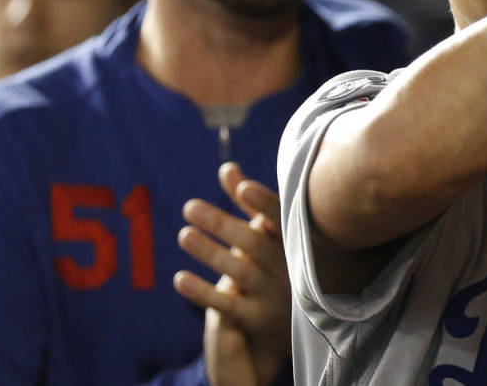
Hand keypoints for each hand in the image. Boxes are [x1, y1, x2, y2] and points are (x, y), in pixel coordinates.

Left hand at [173, 163, 290, 385]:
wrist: (306, 315)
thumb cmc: (285, 259)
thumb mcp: (274, 232)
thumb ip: (252, 202)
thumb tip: (227, 168)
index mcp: (296, 240)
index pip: (281, 218)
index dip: (264, 204)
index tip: (244, 189)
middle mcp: (289, 266)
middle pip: (254, 244)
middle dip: (222, 224)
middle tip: (189, 207)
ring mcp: (275, 294)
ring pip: (239, 273)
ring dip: (210, 253)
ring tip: (184, 234)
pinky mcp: (257, 319)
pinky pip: (227, 305)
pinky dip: (202, 292)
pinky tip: (179, 278)